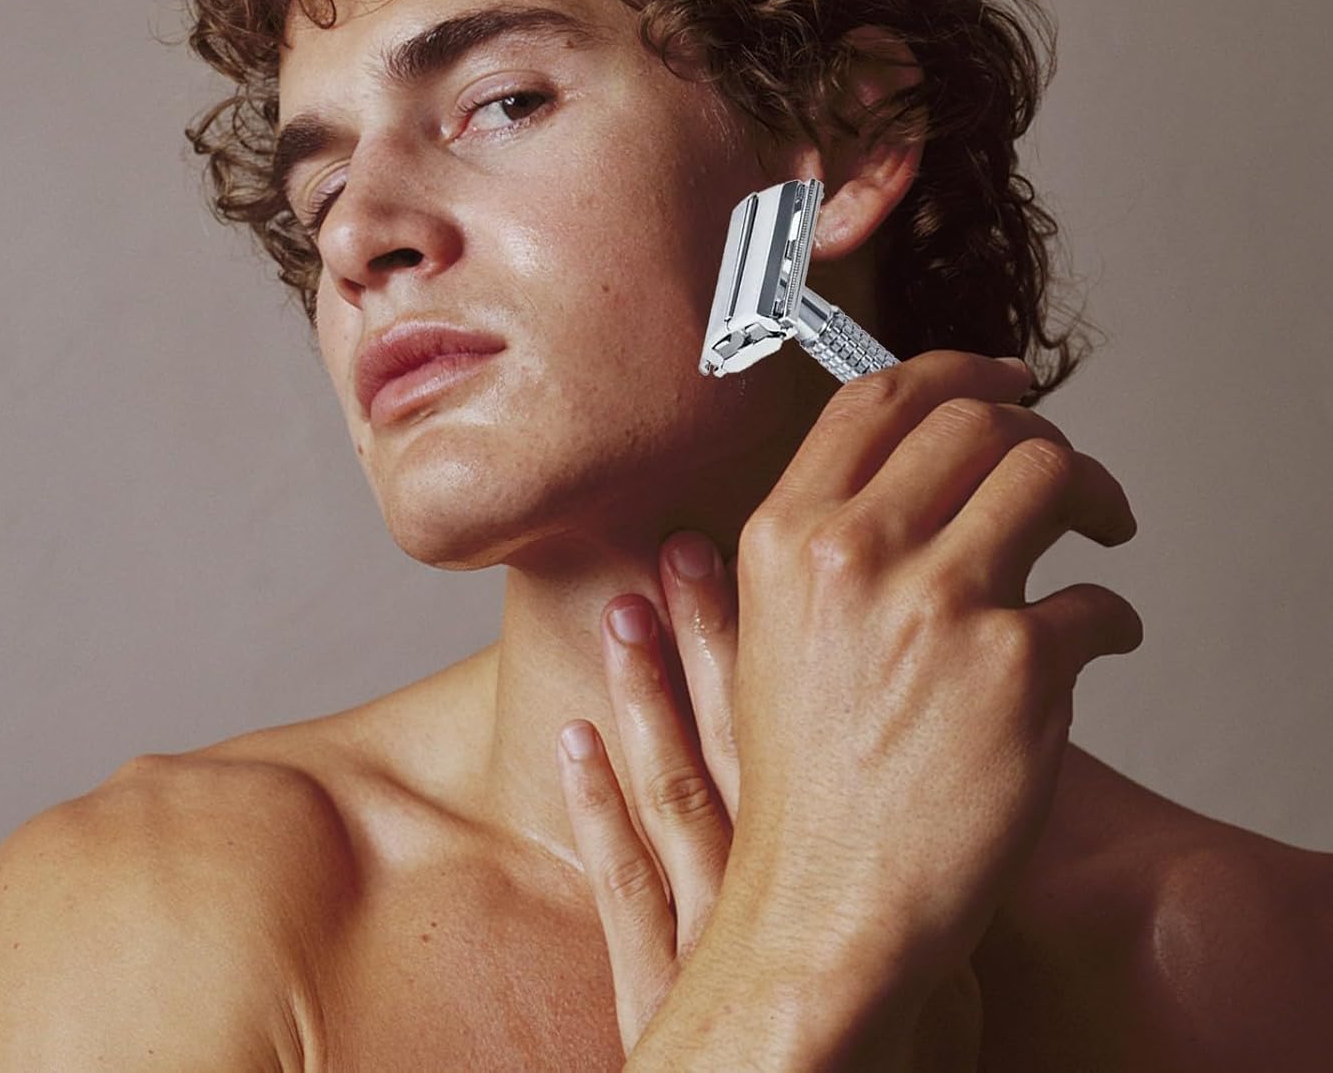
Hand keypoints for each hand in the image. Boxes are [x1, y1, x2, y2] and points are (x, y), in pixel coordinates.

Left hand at [555, 513, 982, 1063]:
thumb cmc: (912, 1038)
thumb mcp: (967, 925)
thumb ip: (969, 821)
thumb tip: (1003, 725)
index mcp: (843, 844)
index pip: (799, 715)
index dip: (768, 633)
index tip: (745, 555)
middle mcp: (767, 865)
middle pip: (731, 725)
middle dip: (705, 634)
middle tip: (675, 550)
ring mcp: (704, 915)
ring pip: (671, 779)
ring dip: (645, 694)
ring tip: (621, 613)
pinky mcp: (655, 972)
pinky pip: (618, 879)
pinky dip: (594, 809)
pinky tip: (572, 744)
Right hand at [719, 351, 1140, 1008]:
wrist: (826, 901)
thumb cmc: (805, 779)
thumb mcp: (771, 627)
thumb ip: (826, 535)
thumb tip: (910, 465)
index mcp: (785, 533)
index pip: (881, 396)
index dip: (958, 368)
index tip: (1005, 378)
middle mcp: (854, 550)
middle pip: (975, 420)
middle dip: (1039, 432)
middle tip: (1063, 471)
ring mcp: (936, 603)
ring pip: (1049, 475)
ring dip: (1096, 494)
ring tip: (1102, 530)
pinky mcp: (1016, 668)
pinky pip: (1100, 602)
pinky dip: (1115, 616)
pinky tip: (1100, 640)